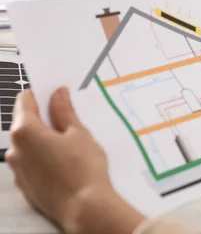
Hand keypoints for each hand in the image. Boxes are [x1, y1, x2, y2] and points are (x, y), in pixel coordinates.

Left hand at [6, 88, 145, 233]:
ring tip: (71, 145)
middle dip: (45, 119)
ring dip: (44, 140)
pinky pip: (31, 164)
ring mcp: (17, 170)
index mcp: (25, 132)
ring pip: (28, 145)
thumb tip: (58, 95)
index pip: (25, 101)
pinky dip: (44, 158)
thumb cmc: (83, 169)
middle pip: (25, 124)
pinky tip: (65, 163)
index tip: (55, 93)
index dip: (41, 94)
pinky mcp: (25, 186)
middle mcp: (14, 150)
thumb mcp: (79, 133)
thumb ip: (64, 112)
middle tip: (70, 120)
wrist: (84, 208)